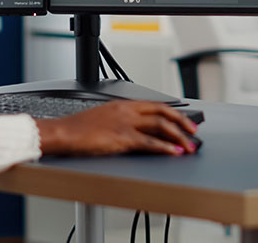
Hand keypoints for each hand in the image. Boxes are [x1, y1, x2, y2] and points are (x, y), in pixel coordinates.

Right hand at [37, 101, 199, 156]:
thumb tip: (137, 131)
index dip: (174, 113)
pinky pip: (149, 142)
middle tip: (193, 132)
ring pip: (160, 126)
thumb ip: (121, 121)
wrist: (64, 132)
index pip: (156, 105)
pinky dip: (164, 148)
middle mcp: (127, 110)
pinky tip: (173, 153)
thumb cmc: (78, 128)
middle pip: (163, 112)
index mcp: (123, 104)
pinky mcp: (122, 137)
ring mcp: (125, 123)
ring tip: (188, 146)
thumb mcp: (104, 118)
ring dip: (178, 137)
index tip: (184, 121)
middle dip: (182, 123)